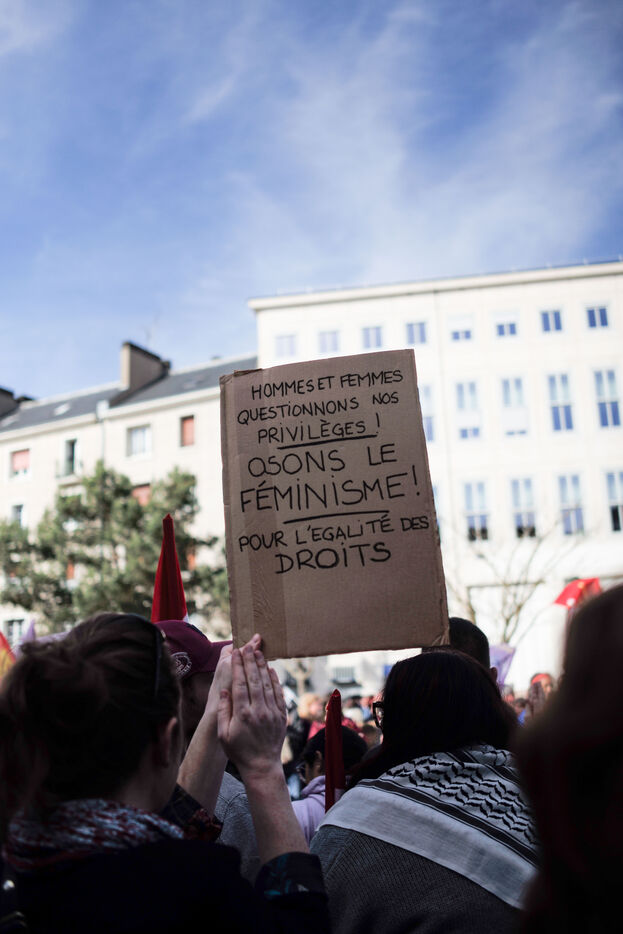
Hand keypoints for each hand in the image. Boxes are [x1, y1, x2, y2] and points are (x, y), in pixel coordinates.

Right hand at [217, 637, 286, 778]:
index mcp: (243, 715)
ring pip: (268, 684)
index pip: (240, 684)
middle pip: (255, 680)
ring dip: (263, 666)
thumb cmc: (239, 751)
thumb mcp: (223, 734)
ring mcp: (272, 713)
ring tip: (258, 652)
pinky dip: (275, 680)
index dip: (238, 667)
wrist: (262, 766)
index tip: (236, 653)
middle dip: (250, 661)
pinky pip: (278, 693)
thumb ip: (224, 711)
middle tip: (247, 646)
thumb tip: (225, 690)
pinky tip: (271, 669)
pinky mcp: (281, 715)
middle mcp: (259, 711)